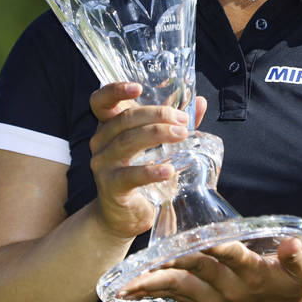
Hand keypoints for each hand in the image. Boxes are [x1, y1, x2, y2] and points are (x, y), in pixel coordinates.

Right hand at [88, 82, 206, 240]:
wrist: (124, 215)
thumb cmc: (140, 172)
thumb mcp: (157, 144)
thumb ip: (175, 122)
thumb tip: (200, 102)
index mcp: (109, 126)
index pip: (101, 101)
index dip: (115, 90)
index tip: (138, 87)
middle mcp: (101, 141)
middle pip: (125, 118)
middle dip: (157, 114)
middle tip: (183, 120)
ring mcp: (103, 164)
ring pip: (128, 141)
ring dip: (158, 134)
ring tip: (181, 135)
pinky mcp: (111, 187)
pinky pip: (130, 175)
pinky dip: (151, 171)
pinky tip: (168, 170)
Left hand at [118, 237, 301, 301]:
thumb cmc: (293, 288)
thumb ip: (296, 256)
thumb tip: (293, 243)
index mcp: (253, 274)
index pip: (233, 257)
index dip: (219, 247)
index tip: (202, 239)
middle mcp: (231, 288)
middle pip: (197, 272)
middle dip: (171, 264)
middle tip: (147, 260)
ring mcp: (216, 299)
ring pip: (180, 288)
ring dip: (153, 284)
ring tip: (126, 282)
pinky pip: (177, 297)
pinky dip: (155, 291)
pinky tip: (133, 288)